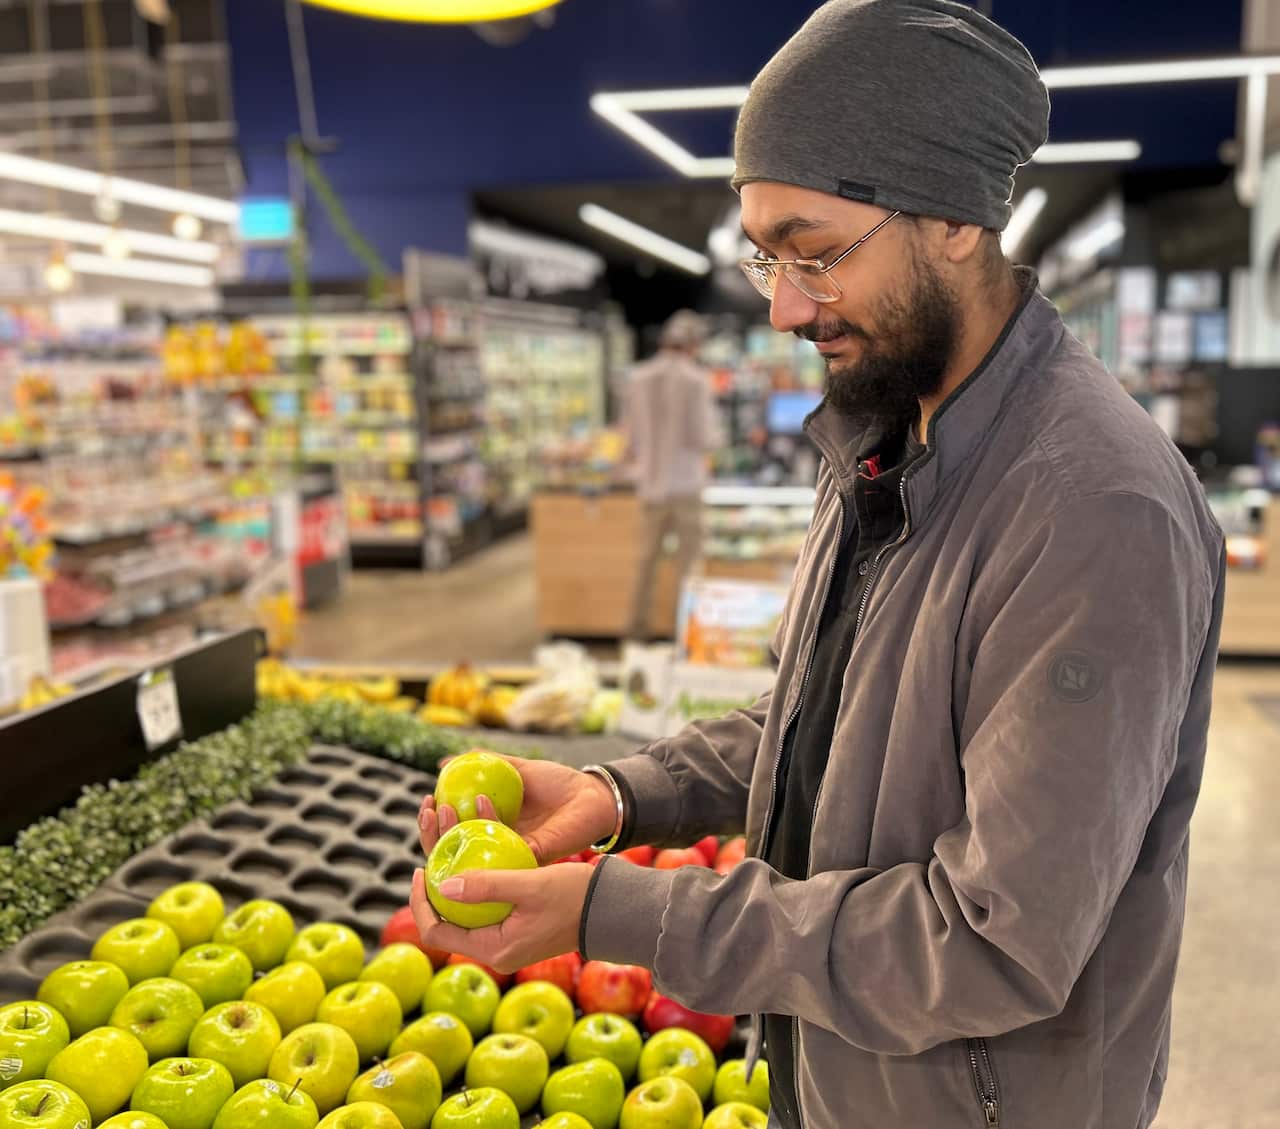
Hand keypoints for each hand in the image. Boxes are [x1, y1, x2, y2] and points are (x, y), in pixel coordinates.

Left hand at [409, 862, 594, 973]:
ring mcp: (506, 942)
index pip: (436, 933)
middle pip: (446, 925)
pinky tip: (474, 862)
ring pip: (464, 916)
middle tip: (430, 855)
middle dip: (433, 891)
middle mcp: (496, 951)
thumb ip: (486, 886)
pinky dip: (473, 889)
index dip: (420, 903)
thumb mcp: (529, 885)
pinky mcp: (516, 929)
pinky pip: (482, 911)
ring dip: (451, 887)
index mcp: (494, 949)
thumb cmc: (575, 897)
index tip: (420, 870)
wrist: (611, 910)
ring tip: (447, 854)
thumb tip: (441, 886)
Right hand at [418, 754, 615, 864]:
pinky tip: (481, 801)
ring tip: (444, 808)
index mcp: (490, 829)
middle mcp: (496, 846)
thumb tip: (444, 763)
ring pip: (472, 856)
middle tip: (428, 808)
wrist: (591, 795)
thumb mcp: (517, 768)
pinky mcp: (530, 857)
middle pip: (454, 851)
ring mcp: (511, 854)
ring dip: (451, 833)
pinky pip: (502, 847)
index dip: (434, 823)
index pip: (452, 835)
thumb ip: (484, 765)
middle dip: (433, 833)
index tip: (426, 799)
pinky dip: (488, 823)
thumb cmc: (557, 783)